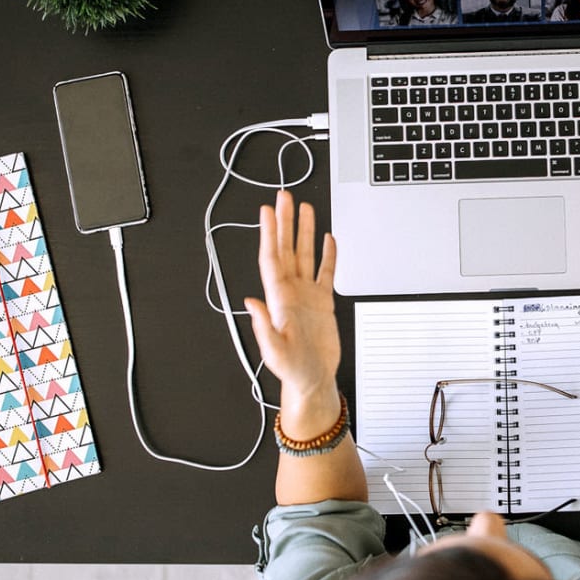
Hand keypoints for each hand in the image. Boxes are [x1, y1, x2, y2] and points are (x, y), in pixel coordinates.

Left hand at [244, 192, 339, 408]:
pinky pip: (325, 272)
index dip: (269, 233)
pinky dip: (328, 255)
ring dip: (304, 232)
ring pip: (304, 255)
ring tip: (304, 209)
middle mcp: (290, 292)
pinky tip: (328, 240)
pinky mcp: (322, 302)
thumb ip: (263, 326)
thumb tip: (251, 303)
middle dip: (284, 222)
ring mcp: (306, 295)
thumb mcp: (274, 351)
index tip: (267, 212)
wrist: (313, 381)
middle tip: (284, 198)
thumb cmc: (293, 370)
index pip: (271, 258)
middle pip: (286, 248)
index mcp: (278, 299)